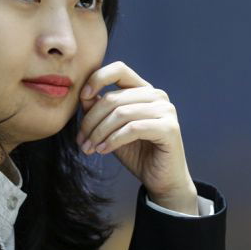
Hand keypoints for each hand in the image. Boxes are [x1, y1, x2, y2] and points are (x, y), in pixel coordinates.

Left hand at [76, 61, 198, 214]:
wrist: (160, 180)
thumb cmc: (137, 153)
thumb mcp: (112, 129)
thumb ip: (100, 109)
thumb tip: (84, 95)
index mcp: (144, 90)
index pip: (119, 69)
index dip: (98, 78)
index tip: (83, 97)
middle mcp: (157, 96)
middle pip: (114, 98)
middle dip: (91, 120)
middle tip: (81, 141)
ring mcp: (166, 111)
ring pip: (121, 114)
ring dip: (99, 132)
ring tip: (90, 148)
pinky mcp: (169, 128)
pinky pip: (132, 129)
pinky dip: (113, 140)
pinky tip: (103, 150)